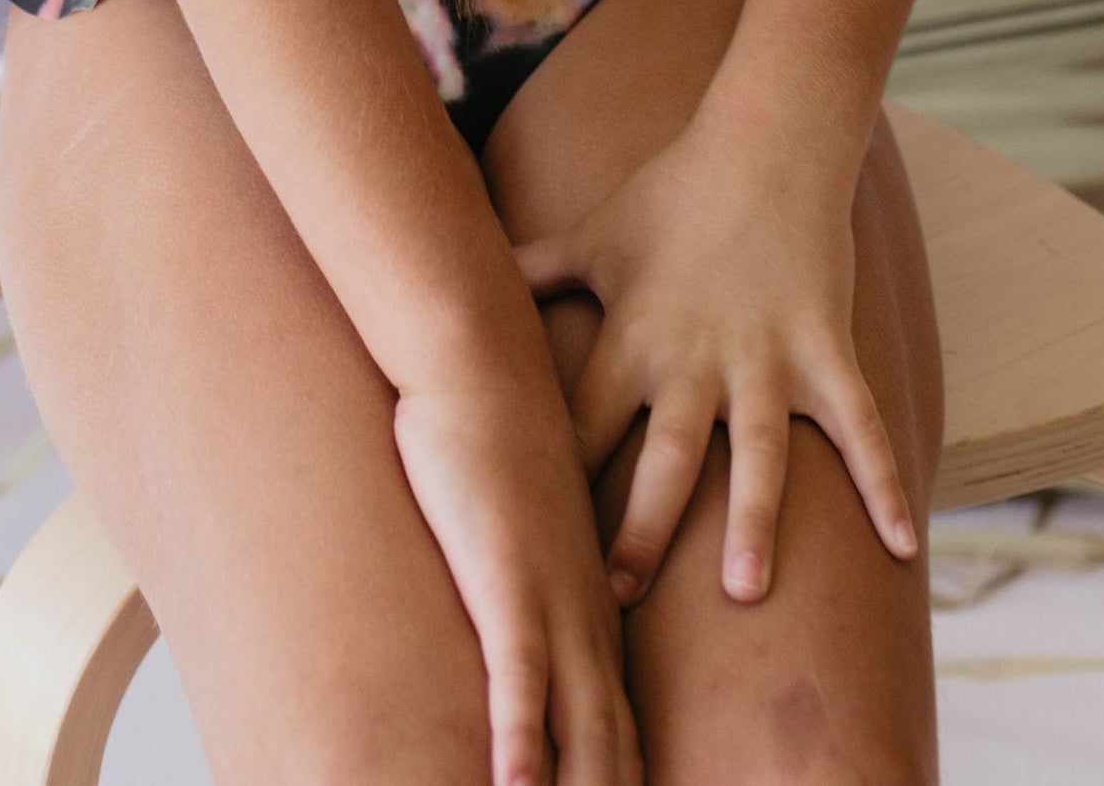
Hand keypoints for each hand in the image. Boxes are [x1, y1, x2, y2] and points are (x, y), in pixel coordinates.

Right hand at [393, 368, 641, 785]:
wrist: (483, 357)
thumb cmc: (493, 434)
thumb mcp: (525, 523)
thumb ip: (530, 573)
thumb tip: (517, 607)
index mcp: (596, 608)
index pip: (621, 731)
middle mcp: (589, 616)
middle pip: (613, 750)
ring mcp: (554, 600)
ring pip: (578, 731)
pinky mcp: (508, 579)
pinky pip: (519, 680)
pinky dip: (519, 744)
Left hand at [514, 117, 915, 609]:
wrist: (767, 138)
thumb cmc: (673, 189)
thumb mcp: (592, 233)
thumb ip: (532, 269)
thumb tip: (462, 274)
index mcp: (633, 338)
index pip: (582, 425)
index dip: (554, 484)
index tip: (531, 550)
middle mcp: (694, 358)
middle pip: (662, 456)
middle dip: (640, 527)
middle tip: (617, 598)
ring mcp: (767, 356)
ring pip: (759, 452)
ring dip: (752, 519)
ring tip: (745, 590)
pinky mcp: (827, 347)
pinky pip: (860, 424)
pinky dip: (885, 483)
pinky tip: (905, 547)